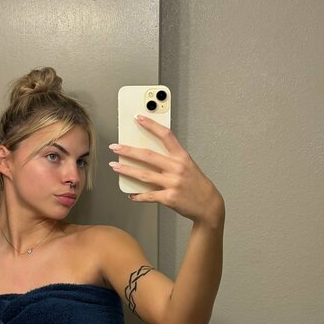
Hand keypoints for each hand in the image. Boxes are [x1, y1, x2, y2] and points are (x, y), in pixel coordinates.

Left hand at [109, 116, 224, 225]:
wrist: (209, 205)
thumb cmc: (197, 184)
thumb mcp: (188, 166)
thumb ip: (171, 159)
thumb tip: (149, 155)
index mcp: (182, 157)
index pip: (165, 135)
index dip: (151, 125)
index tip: (139, 118)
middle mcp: (177, 168)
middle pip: (148, 156)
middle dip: (128, 150)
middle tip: (115, 147)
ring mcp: (172, 183)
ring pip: (143, 175)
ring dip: (126, 170)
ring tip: (115, 166)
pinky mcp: (169, 198)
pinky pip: (149, 195)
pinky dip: (138, 195)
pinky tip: (131, 194)